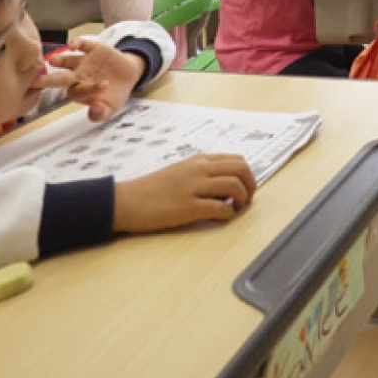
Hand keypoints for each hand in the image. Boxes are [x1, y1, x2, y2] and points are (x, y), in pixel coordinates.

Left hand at [48, 38, 146, 121]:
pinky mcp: (93, 48)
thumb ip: (101, 114)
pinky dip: (77, 43)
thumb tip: (95, 109)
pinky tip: (73, 45)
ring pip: (68, 60)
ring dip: (60, 60)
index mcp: (79, 91)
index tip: (103, 88)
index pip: (76, 93)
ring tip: (52, 60)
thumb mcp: (110, 108)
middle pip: (61, 78)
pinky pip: (82, 44)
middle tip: (37, 81)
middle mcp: (77, 76)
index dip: (86, 91)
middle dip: (49, 80)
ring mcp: (84, 62)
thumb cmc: (114, 94)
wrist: (129, 74)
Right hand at [113, 153, 255, 233]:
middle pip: (241, 169)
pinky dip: (228, 214)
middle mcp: (199, 169)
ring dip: (242, 200)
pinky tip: (221, 217)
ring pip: (234, 186)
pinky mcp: (188, 207)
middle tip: (246, 200)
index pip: (236, 160)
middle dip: (251, 185)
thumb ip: (203, 174)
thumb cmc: (151, 190)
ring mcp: (194, 187)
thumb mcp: (180, 172)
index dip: (247, 175)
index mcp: (198, 160)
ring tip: (235, 209)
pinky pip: (220, 208)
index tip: (245, 188)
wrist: (126, 201)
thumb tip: (227, 186)